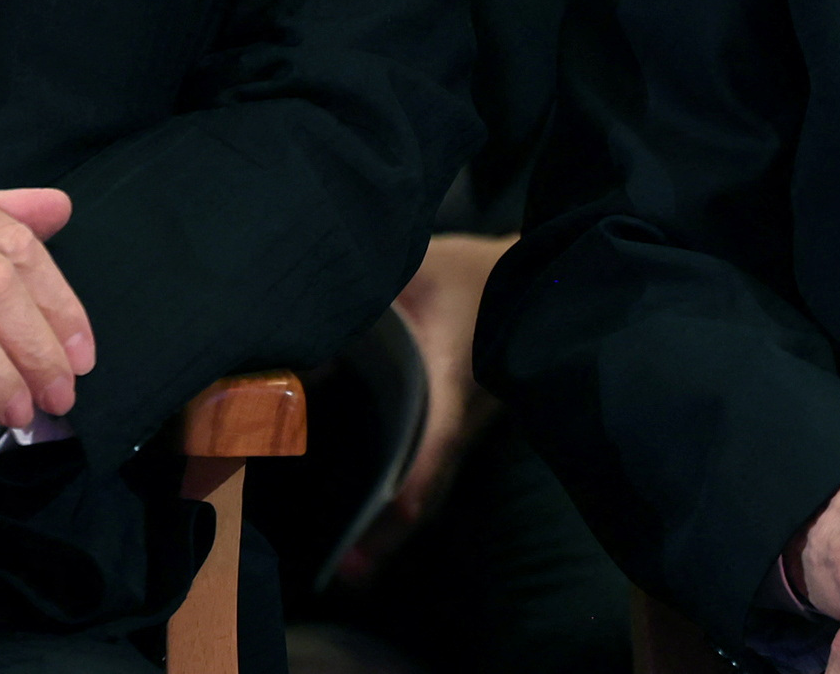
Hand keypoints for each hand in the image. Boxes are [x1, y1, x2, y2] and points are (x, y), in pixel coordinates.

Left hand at [337, 232, 513, 582]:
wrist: (536, 277)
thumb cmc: (469, 272)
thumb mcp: (418, 266)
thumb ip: (366, 291)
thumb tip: (304, 329)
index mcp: (459, 372)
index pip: (440, 432)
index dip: (419, 473)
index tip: (395, 512)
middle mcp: (468, 412)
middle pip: (432, 482)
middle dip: (392, 530)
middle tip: (347, 572)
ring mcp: (468, 425)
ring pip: (432, 484)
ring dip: (394, 526)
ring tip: (349, 568)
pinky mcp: (461, 426)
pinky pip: (431, 471)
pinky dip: (403, 500)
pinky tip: (369, 522)